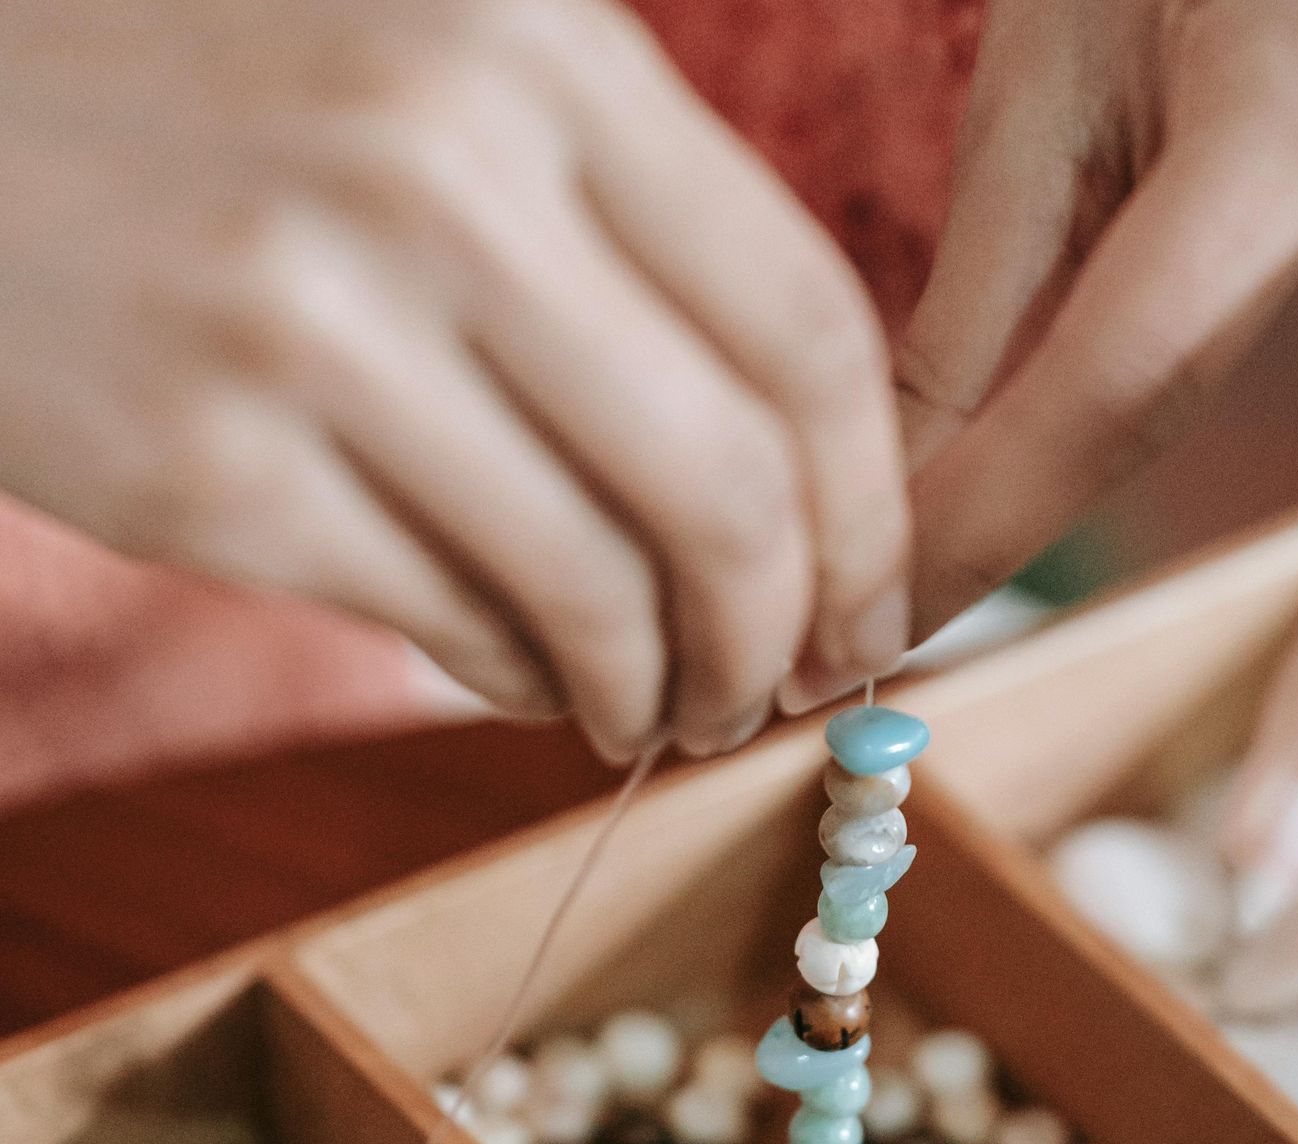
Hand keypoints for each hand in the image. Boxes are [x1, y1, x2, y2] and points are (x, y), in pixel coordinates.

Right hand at [0, 0, 909, 759]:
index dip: (873, 508)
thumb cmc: (220, 99)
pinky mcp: (203, 468)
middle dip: (781, 632)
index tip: (876, 605)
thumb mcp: (439, 74)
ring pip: (600, 588)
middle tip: (772, 687)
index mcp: (534, 44)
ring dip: (660, 687)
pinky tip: (535, 678)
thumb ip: (621, 232)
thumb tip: (792, 481)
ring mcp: (308, 321)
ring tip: (657, 706)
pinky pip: (452, 626)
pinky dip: (528, 680)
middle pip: (731, 487)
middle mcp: (434, 169)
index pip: (806, 327)